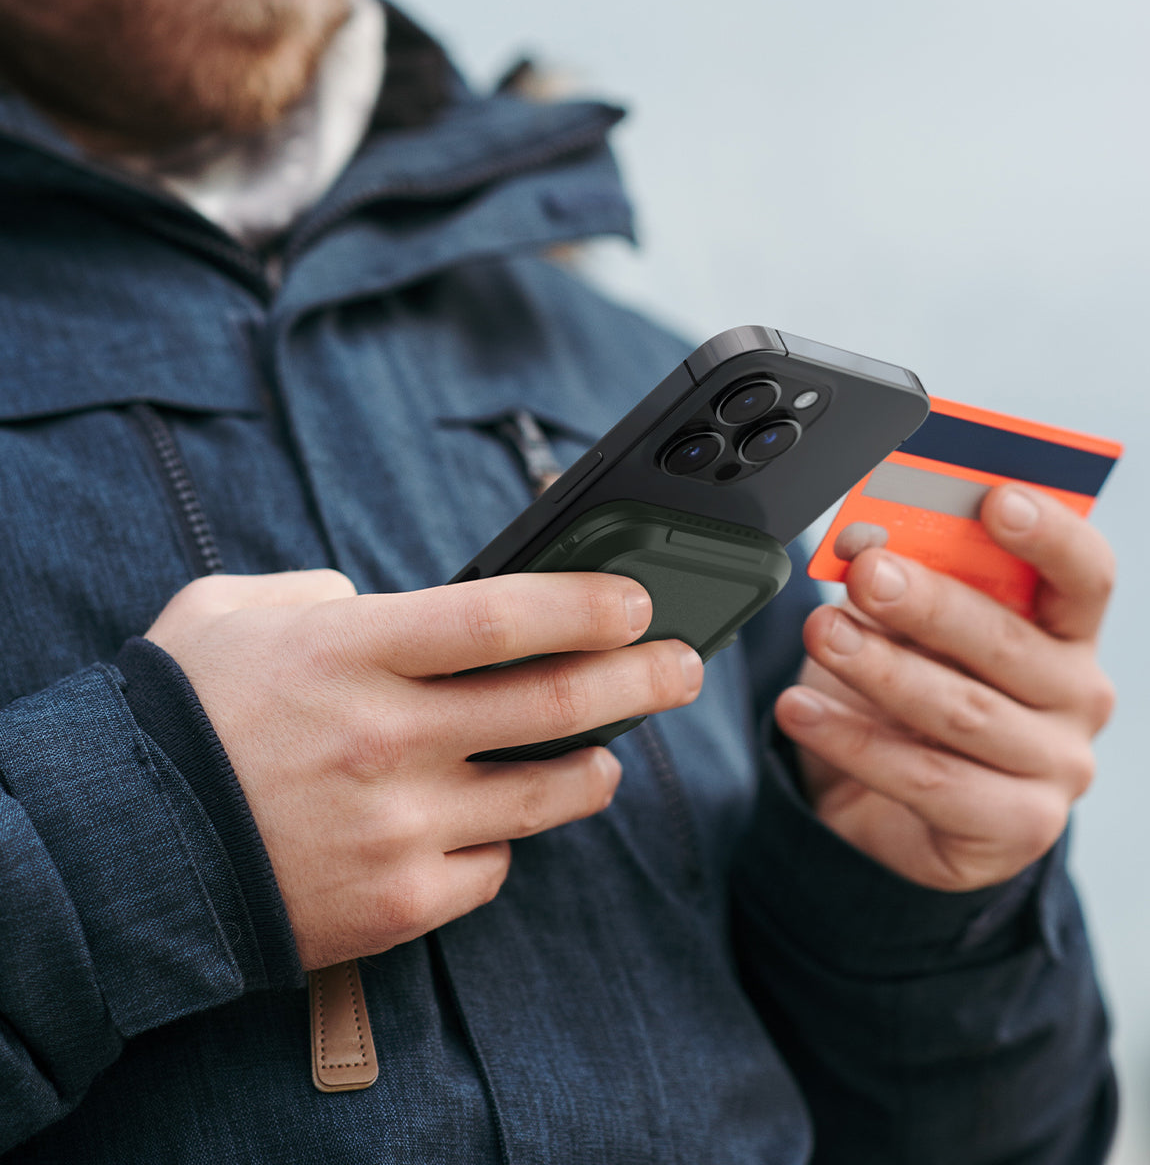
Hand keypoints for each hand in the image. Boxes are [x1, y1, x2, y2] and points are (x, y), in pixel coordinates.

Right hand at [145, 569, 702, 967]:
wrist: (118, 850)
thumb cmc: (180, 718)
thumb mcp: (236, 614)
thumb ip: (323, 594)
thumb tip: (384, 604)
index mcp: (352, 653)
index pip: (503, 617)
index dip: (586, 604)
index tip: (637, 600)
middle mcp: (387, 738)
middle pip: (554, 705)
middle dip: (641, 679)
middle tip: (684, 666)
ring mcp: (398, 827)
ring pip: (544, 796)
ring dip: (595, 769)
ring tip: (611, 753)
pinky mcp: (398, 902)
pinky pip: (490, 868)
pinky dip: (503, 843)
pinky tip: (493, 824)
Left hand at [775, 485, 1115, 890]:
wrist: (879, 802)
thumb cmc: (904, 693)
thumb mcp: (904, 631)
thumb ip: (904, 586)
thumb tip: (865, 543)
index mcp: (1066, 631)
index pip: (1085, 574)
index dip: (1048, 534)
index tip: (995, 499)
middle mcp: (1077, 696)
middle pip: (1009, 641)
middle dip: (928, 603)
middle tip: (866, 573)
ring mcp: (1055, 768)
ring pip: (962, 712)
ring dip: (881, 669)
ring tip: (821, 635)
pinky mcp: (1015, 827)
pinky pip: (928, 780)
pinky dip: (854, 742)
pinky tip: (801, 710)